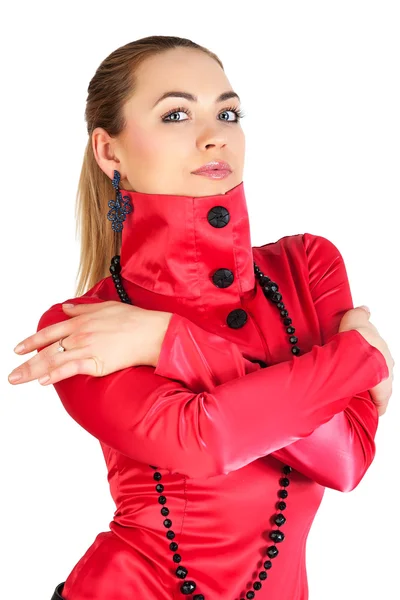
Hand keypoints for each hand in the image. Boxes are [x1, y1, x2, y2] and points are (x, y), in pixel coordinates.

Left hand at [8, 301, 172, 385]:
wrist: (151, 331)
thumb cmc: (133, 319)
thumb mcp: (104, 307)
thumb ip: (81, 309)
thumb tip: (65, 309)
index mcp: (80, 321)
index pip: (49, 332)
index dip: (31, 342)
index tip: (18, 349)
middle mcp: (79, 334)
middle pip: (47, 350)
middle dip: (26, 363)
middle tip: (12, 375)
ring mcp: (87, 349)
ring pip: (54, 361)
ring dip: (34, 371)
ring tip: (19, 379)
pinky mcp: (98, 362)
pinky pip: (72, 369)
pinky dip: (56, 375)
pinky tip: (44, 381)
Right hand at [338, 306, 394, 415]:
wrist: (358, 350)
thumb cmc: (356, 337)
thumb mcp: (354, 318)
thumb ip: (359, 314)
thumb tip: (365, 310)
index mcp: (381, 347)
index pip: (379, 355)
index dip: (370, 359)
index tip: (362, 364)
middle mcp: (387, 362)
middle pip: (381, 370)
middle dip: (372, 374)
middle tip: (359, 379)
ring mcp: (386, 376)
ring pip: (381, 384)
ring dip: (373, 388)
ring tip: (360, 392)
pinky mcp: (383, 392)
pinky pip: (381, 400)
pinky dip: (376, 402)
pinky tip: (371, 407)